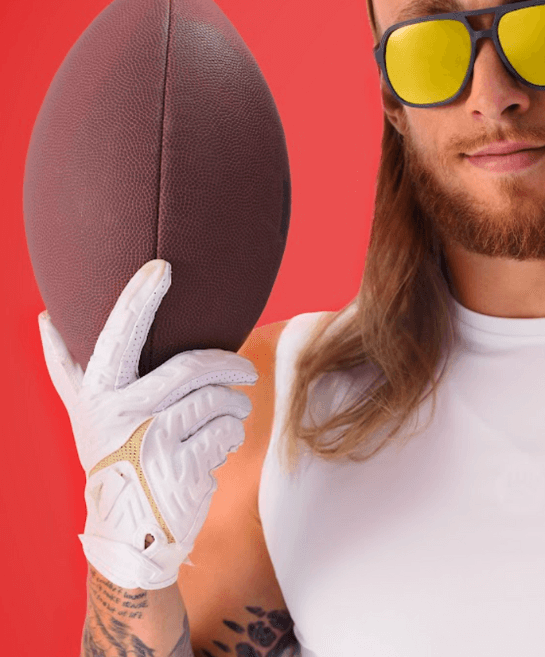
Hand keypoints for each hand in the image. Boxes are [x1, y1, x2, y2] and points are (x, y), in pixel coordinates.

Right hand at [38, 259, 258, 589]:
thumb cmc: (112, 458)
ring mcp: (151, 443)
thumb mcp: (85, 416)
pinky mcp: (181, 469)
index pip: (118, 336)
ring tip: (234, 410)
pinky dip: (233, 432)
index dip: (139, 300)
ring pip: (216, 400)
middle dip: (229, 365)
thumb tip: (44, 317)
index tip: (161, 267)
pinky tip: (223, 440)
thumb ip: (69, 369)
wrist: (127, 533)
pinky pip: (226, 431)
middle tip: (244, 371)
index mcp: (98, 395)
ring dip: (236, 403)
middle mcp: (120, 416)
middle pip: (190, 368)